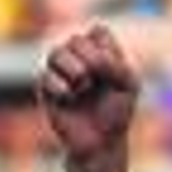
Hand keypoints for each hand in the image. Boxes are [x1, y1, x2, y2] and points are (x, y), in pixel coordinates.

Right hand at [36, 24, 140, 169]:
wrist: (100, 140)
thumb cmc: (117, 111)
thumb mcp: (127, 84)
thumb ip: (113, 64)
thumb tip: (89, 58)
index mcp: (102, 53)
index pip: (98, 31)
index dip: (104, 46)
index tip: (113, 67)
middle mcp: (79, 59)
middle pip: (76, 39)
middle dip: (89, 58)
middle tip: (96, 80)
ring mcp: (61, 73)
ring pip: (56, 52)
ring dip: (73, 68)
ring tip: (82, 86)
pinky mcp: (46, 89)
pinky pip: (45, 76)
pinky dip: (60, 86)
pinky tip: (69, 98)